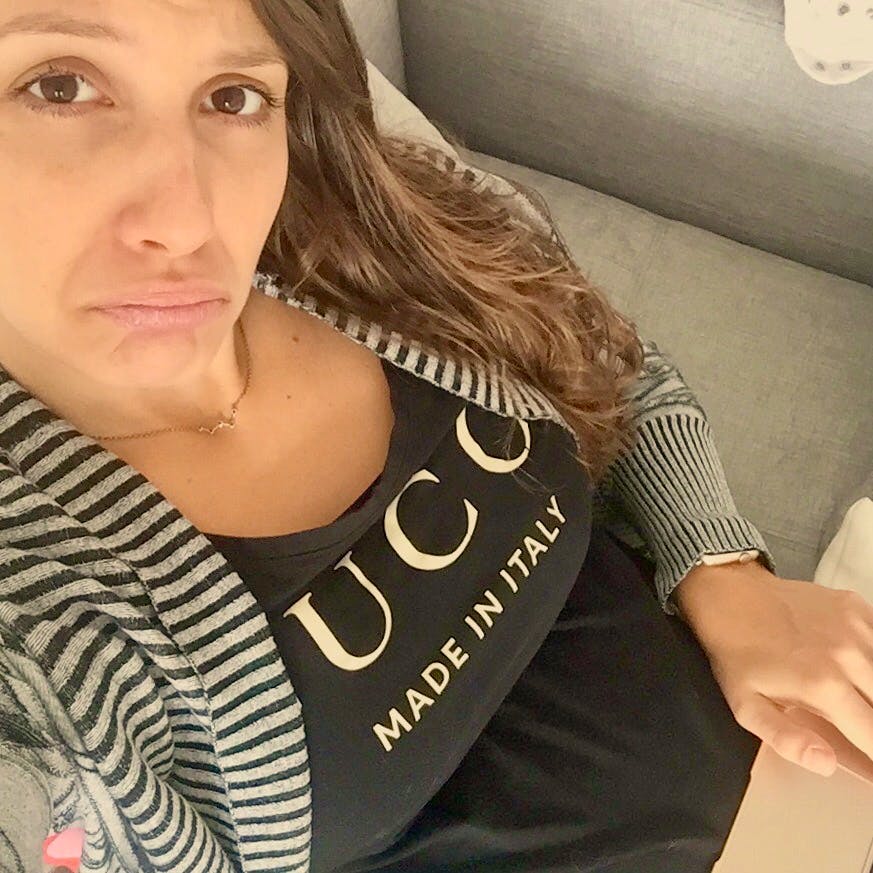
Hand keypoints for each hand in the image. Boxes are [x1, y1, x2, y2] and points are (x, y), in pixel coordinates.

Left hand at [672, 560, 872, 776]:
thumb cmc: (737, 652)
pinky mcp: (856, 608)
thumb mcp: (747, 706)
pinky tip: (857, 669)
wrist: (729, 597)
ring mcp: (856, 629)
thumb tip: (824, 762)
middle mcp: (848, 657)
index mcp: (825, 687)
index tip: (871, 762)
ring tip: (855, 699)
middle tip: (856, 722)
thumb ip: (787, 739)